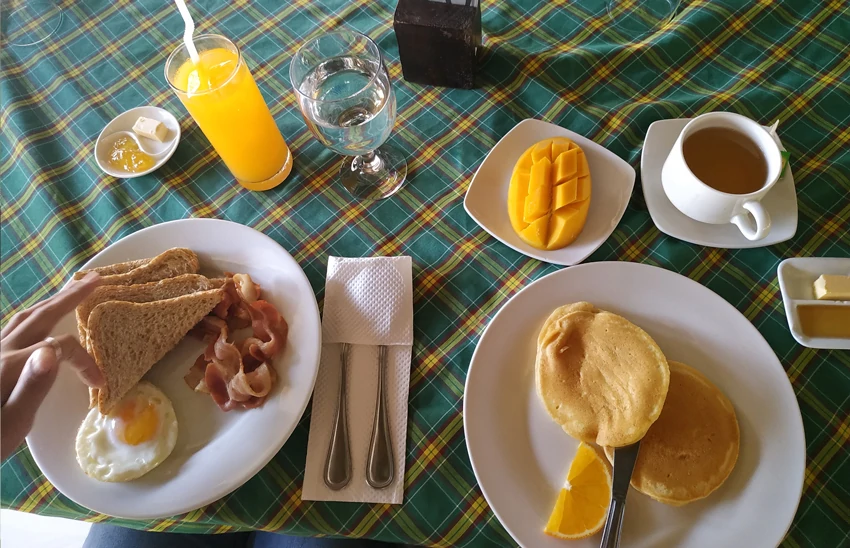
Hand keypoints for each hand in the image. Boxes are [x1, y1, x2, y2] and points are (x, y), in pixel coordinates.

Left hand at [1, 273, 104, 460]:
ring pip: (24, 317)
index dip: (85, 361)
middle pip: (41, 315)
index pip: (60, 348)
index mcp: (12, 366)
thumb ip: (32, 387)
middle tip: (95, 280)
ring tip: (72, 292)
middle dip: (70, 296)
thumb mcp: (12, 425)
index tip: (99, 384)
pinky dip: (34, 315)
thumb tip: (51, 354)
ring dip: (51, 302)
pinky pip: (13, 327)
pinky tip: (38, 321)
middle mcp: (0, 351)